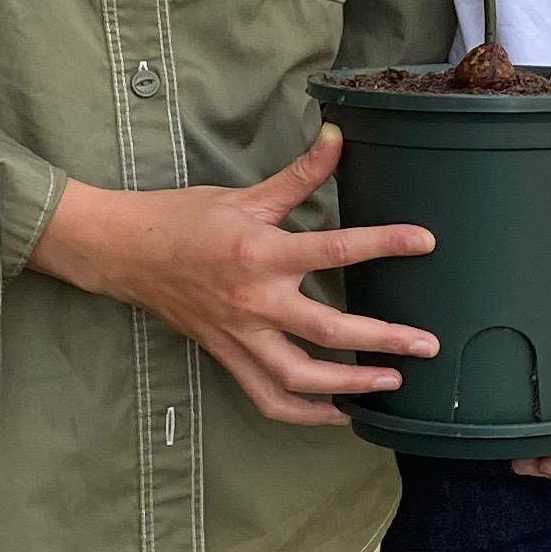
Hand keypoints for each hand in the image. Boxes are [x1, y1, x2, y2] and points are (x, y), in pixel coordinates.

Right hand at [30, 132, 436, 428]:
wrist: (124, 252)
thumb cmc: (184, 219)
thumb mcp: (245, 194)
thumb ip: (299, 175)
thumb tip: (338, 137)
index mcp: (262, 253)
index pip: (335, 250)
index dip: (384, 244)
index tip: (425, 242)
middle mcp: (254, 301)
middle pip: (328, 330)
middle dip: (382, 340)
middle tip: (425, 345)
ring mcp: (240, 336)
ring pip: (300, 378)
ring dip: (349, 386)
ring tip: (390, 383)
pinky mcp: (228, 357)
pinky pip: (268, 398)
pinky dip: (304, 413)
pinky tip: (338, 415)